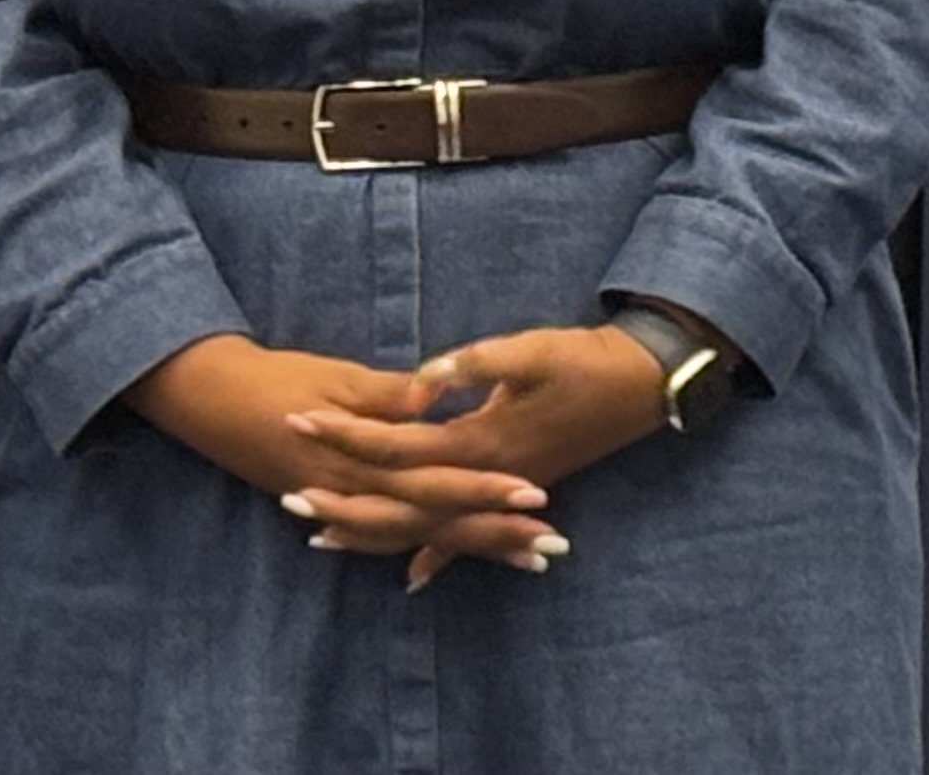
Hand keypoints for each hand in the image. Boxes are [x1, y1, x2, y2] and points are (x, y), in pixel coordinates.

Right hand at [125, 335, 560, 578]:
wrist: (210, 398)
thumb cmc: (278, 378)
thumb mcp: (336, 377)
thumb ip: (387, 394)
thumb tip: (435, 395)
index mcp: (361, 460)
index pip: (435, 483)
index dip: (485, 491)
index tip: (535, 495)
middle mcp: (353, 492)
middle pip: (434, 521)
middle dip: (493, 532)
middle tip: (550, 543)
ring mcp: (340, 503)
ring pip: (413, 536)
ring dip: (467, 547)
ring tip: (522, 557)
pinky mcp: (331, 502)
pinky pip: (378, 537)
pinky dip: (413, 551)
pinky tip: (438, 567)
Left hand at [289, 325, 669, 587]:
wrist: (641, 385)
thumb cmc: (587, 362)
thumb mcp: (533, 351)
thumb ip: (476, 364)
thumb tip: (424, 377)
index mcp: (480, 440)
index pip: (397, 445)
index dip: (347, 433)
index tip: (301, 419)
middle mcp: (484, 478)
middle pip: (400, 502)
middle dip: (341, 500)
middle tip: (286, 498)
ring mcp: (500, 491)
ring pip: (425, 528)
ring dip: (373, 533)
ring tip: (320, 537)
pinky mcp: (515, 492)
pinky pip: (467, 537)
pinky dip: (436, 557)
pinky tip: (411, 576)